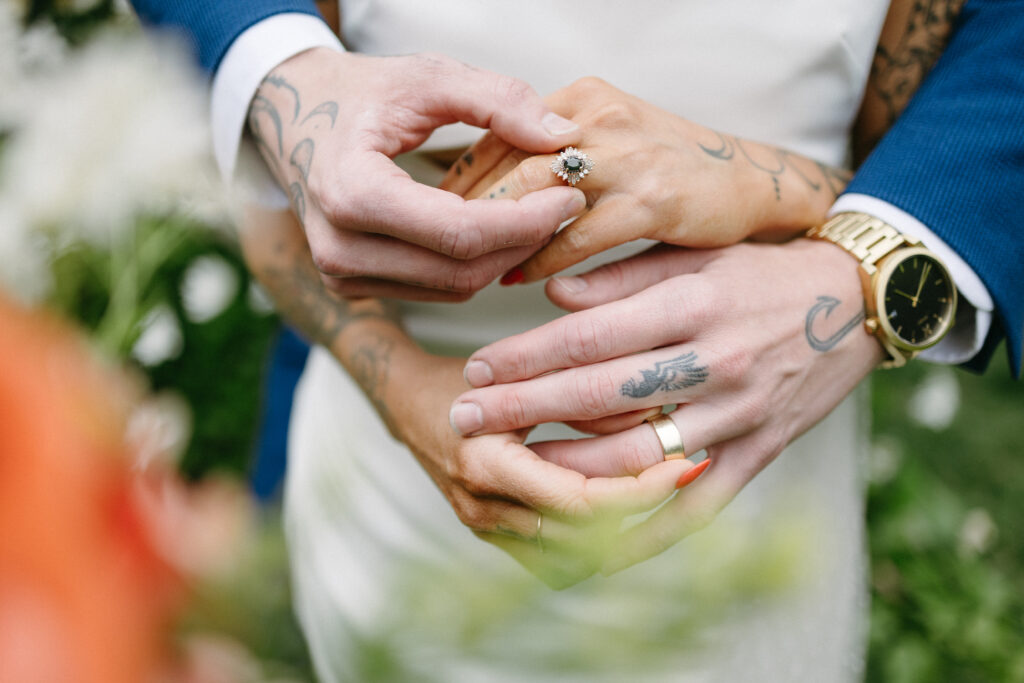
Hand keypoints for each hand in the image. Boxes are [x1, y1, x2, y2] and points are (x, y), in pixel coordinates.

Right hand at [248, 48, 586, 300]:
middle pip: (461, 271)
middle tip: (564, 206)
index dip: (526, 222)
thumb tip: (560, 139)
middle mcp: (339, 248)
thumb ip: (498, 100)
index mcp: (351, 193)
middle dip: (524, 242)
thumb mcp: (427, 78)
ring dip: (504, 256)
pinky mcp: (351, 286)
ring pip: (453, 289)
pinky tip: (495, 229)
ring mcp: (341, 275)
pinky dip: (474, 264)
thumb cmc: (359, 95)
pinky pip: (435, 290)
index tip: (569, 198)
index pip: (460, 233)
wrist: (293, 119)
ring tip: (535, 214)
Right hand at [379, 345, 696, 587]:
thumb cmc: (462, 379)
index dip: (639, 490)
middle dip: (643, 516)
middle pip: (585, 540)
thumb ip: (578, 396)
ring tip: (662, 500)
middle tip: (687, 482)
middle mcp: (484, 508)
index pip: (582, 501)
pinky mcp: (491, 536)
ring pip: (573, 562)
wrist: (404, 401)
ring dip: (620, 537)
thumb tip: (652, 411)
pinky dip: (591, 546)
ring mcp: (485, 529)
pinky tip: (621, 515)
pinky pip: (552, 563)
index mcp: (488, 465)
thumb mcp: (517, 374)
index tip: (683, 466)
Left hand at [441, 77, 851, 281]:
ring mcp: (627, 156)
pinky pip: (576, 234)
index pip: (499, 130)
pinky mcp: (652, 199)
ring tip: (470, 265)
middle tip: (440, 247)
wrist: (748, 181)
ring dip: (497, 233)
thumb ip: (550, 154)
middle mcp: (600, 116)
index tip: (435, 213)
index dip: (462, 177)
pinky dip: (540, 258)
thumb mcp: (606, 140)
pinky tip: (516, 276)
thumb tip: (484, 188)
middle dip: (468, 207)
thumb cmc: (667, 168)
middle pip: (508, 158)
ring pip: (535, 193)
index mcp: (582, 97)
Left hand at [450, 240, 882, 570]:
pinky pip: (698, 504)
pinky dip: (646, 529)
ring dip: (565, 468)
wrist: (861, 303)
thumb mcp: (699, 253)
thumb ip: (624, 275)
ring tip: (511, 466)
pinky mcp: (760, 453)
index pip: (588, 338)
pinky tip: (594, 541)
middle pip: (598, 397)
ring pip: (637, 456)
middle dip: (522, 410)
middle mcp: (715, 361)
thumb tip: (550, 296)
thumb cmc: (766, 270)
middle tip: (463, 419)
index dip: (525, 358)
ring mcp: (739, 414)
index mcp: (693, 303)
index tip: (476, 371)